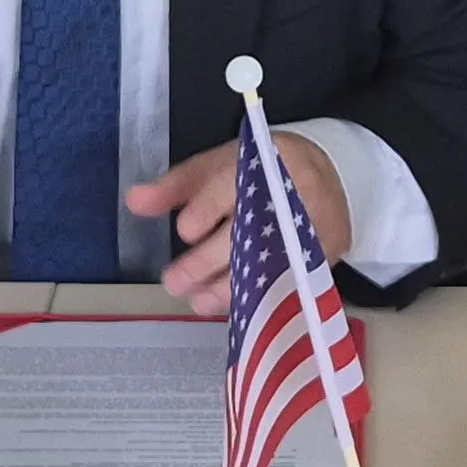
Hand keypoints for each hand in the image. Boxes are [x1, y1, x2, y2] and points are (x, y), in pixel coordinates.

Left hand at [131, 130, 351, 318]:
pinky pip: (285, 281)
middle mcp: (290, 193)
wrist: (332, 175)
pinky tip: (232, 305)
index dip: (206, 210)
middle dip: (206, 262)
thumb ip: (177, 186)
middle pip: (247, 232)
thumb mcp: (219, 164)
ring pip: (265, 264)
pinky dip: (256, 296)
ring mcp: (311, 226)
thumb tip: (134, 202)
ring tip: (197, 301)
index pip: (232, 185)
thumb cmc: (262, 170)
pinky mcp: (322, 254)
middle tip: (174, 283)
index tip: (184, 232)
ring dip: (228, 287)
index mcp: (262, 161)